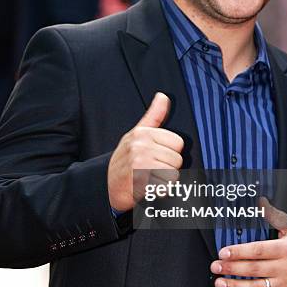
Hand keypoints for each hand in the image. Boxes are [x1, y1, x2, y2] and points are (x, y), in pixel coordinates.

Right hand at [107, 92, 183, 211]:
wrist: (108, 185)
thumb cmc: (126, 158)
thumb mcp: (137, 134)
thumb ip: (154, 115)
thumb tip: (163, 96)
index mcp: (143, 133)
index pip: (178, 143)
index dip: (170, 151)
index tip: (156, 155)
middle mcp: (140, 147)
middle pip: (177, 160)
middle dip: (168, 167)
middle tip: (151, 168)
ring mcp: (140, 165)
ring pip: (174, 174)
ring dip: (164, 180)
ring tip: (149, 177)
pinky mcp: (140, 183)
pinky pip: (166, 187)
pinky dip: (160, 191)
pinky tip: (148, 187)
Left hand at [210, 197, 286, 286]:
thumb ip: (275, 216)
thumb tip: (261, 201)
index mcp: (285, 249)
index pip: (258, 250)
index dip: (239, 252)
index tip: (224, 252)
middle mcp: (285, 268)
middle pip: (254, 269)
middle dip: (232, 269)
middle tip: (216, 267)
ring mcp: (285, 284)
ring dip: (235, 286)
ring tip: (219, 283)